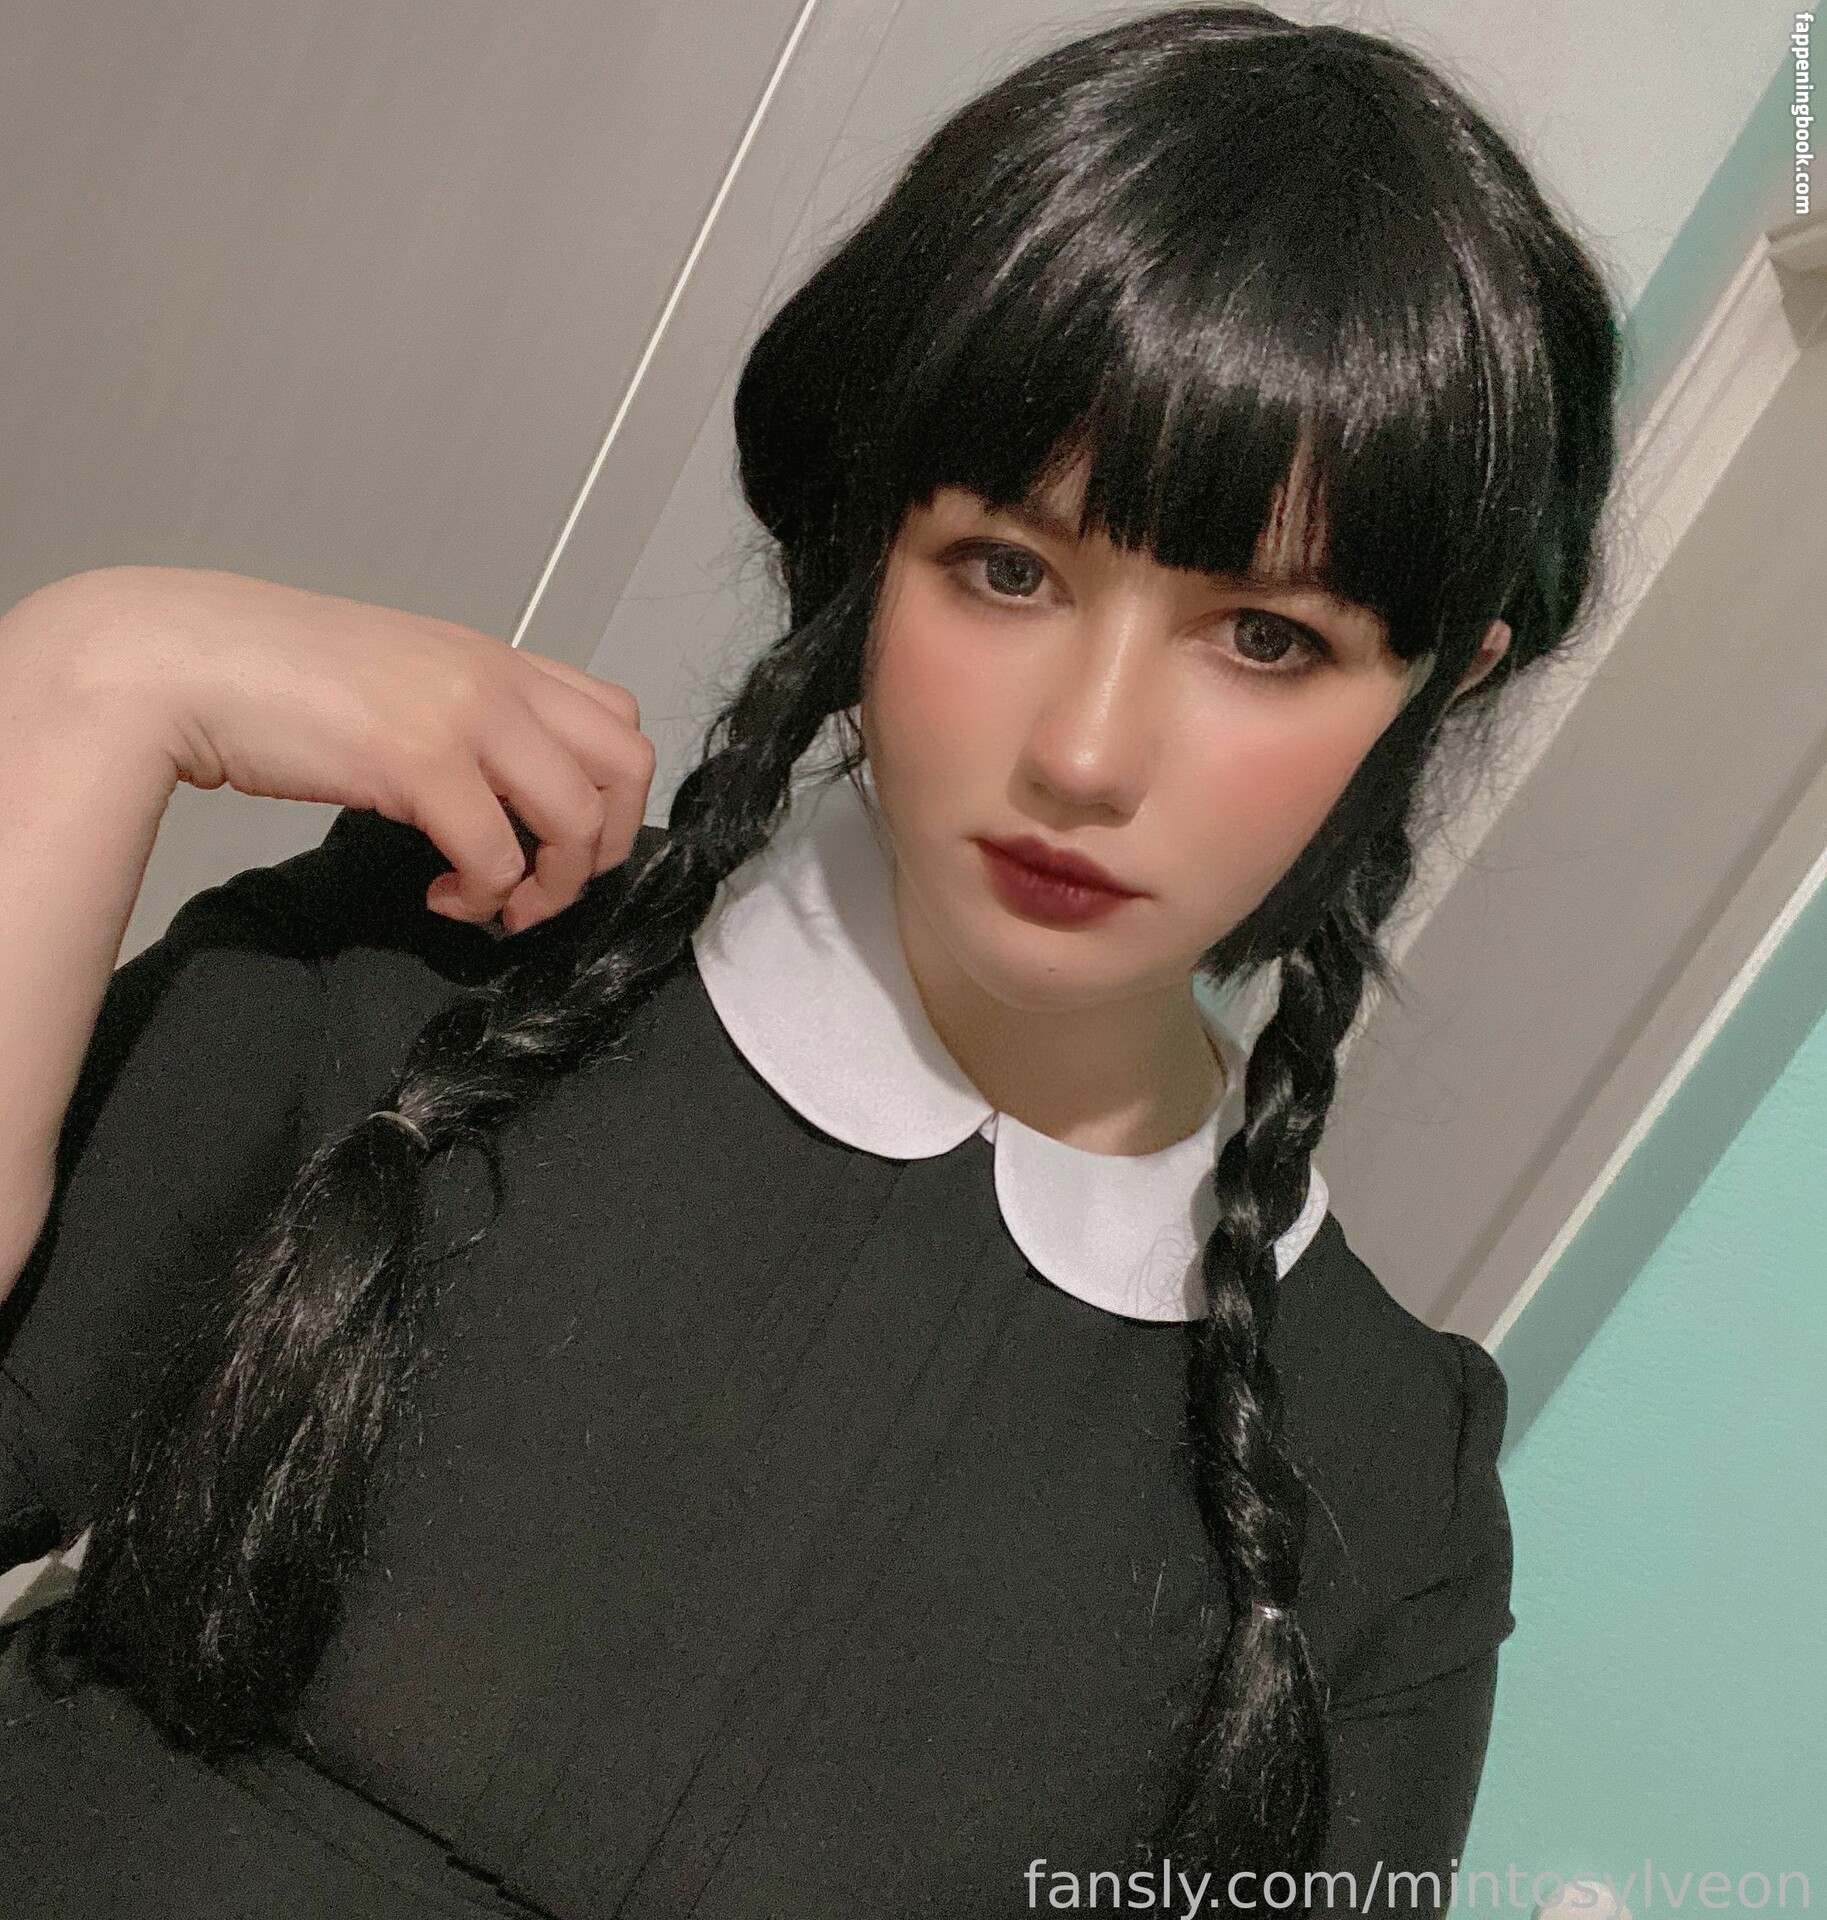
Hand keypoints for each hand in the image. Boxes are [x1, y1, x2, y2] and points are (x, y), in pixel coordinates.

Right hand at [39, 564, 655, 933]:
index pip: (618, 719)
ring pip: (581, 818)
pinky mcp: (418, 761)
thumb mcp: (397, 684)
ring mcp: (464, 715)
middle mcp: (497, 678)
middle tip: (547, 884)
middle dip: (606, 846)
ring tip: (495, 904)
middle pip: (629, 767)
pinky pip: (498, 856)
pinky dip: (481, 896)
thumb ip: (459, 724)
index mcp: (496, 659)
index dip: (610, 795)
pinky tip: (439, 896)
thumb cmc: (271, 679)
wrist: (179, 660)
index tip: (558, 841)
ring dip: (552, 884)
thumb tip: (498, 796)